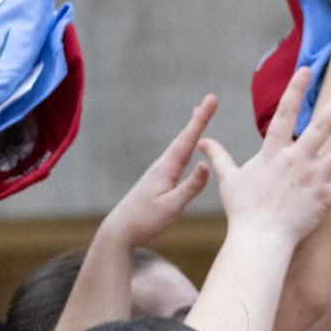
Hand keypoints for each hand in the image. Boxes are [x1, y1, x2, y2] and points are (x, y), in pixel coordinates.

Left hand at [98, 95, 217, 247]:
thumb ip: (190, 186)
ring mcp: (158, 173)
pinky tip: (184, 150)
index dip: (201, 119)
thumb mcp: (172, 207)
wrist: (119, 231)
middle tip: (208, 101)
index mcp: (167, 169)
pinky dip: (184, 147)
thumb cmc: (145, 221)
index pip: (188, 139)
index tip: (211, 99)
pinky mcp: (157, 181)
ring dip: (190, 131)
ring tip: (197, 117)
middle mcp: (162, 166)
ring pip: (178, 147)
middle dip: (198, 119)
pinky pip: (175, 158)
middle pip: (183, 138)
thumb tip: (206, 164)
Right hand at [199, 70, 330, 247]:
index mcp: (274, 152)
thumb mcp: (228, 179)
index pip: (285, 113)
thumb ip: (218, 157)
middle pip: (322, 125)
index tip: (306, 69)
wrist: (258, 239)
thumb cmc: (243, 210)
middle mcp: (297, 160)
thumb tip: (201, 142)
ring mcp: (314, 178)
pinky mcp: (325, 198)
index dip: (295, 89)